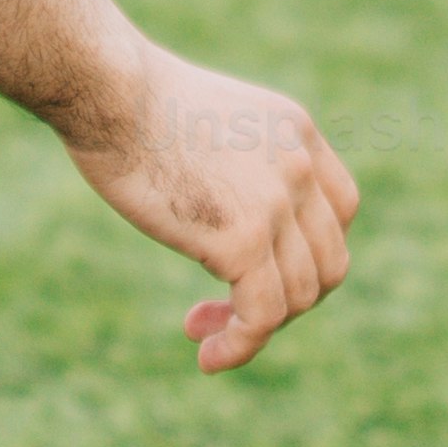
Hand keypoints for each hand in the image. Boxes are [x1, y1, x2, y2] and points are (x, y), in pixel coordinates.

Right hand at [59, 40, 357, 371]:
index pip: (340, 212)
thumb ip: (235, 163)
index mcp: (296, 133)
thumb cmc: (127, 101)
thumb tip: (224, 215)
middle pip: (327, 263)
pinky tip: (210, 357)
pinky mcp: (243, 239)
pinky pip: (263, 315)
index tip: (255, 269)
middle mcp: (300, 167)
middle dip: (285, 300)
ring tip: (204, 334)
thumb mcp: (209, 123)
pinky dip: (242, 346)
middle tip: (227, 312)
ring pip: (300, 297)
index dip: (307, 254)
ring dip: (255, 329)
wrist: (107, 89)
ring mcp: (277, 204)